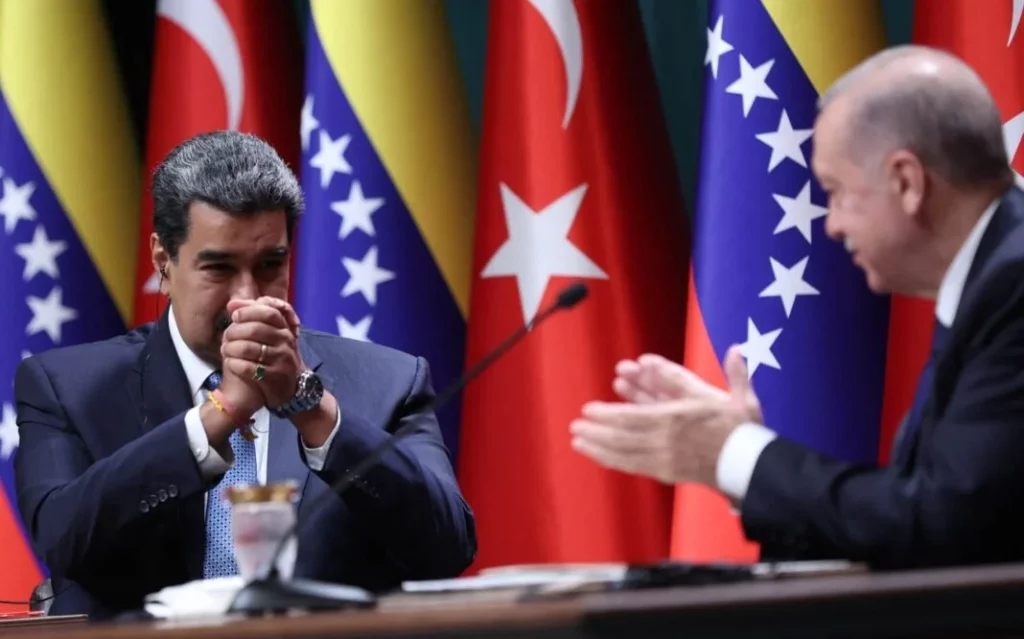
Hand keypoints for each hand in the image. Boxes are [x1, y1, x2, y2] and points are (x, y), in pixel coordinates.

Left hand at [221, 297, 303, 407]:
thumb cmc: (272, 357)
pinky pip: (248, 368)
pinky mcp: (274, 377)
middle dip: (235, 332)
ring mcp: (281, 360)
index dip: (248, 312)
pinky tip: (230, 364)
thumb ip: (252, 316)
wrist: (286, 388)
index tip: (235, 316)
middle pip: (256, 329)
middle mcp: (286, 342)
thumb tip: (232, 303)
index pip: (268, 312)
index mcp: (284, 329)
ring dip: (231, 349)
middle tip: (226, 337)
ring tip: (226, 351)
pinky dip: (235, 365)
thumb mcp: (268, 335)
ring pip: (249, 348)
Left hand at [570, 346, 760, 486]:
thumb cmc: (743, 432)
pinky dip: (612, 460)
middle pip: (623, 436)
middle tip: (574, 426)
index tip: (589, 410)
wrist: (749, 468)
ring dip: (599, 446)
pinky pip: (633, 465)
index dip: (608, 414)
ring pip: (625, 452)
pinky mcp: (666, 471)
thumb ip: (737, 372)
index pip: (635, 416)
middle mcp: (667, 439)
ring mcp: (665, 457)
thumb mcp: (743, 399)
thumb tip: (737, 349)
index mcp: (679, 418)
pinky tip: (596, 455)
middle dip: (596, 431)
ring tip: (577, 441)